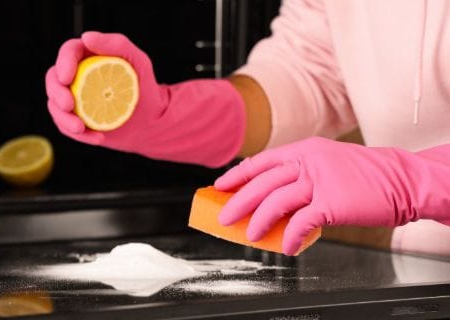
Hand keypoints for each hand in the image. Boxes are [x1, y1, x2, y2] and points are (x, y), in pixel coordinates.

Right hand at [45, 31, 164, 149]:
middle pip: (53, 79)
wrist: (151, 120)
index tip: (67, 78)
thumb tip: (86, 37)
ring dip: (63, 119)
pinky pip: (66, 128)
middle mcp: (76, 76)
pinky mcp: (76, 120)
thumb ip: (117, 44)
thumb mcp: (138, 62)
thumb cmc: (145, 87)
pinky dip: (79, 135)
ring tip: (82, 128)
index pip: (68, 52)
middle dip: (56, 93)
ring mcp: (74, 99)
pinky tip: (97, 138)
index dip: (63, 63)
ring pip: (54, 106)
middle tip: (69, 106)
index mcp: (88, 57)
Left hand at [215, 137, 449, 254]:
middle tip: (224, 217)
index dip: (237, 175)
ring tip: (250, 235)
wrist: (402, 179)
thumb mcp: (326, 164)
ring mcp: (320, 180)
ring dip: (259, 221)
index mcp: (304, 149)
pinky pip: (302, 222)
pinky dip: (290, 236)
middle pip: (262, 182)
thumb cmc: (364, 175)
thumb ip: (299, 177)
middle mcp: (308, 161)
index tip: (220, 186)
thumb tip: (270, 200)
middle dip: (238, 201)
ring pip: (276, 201)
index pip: (261, 162)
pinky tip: (285, 246)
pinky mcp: (333, 202)